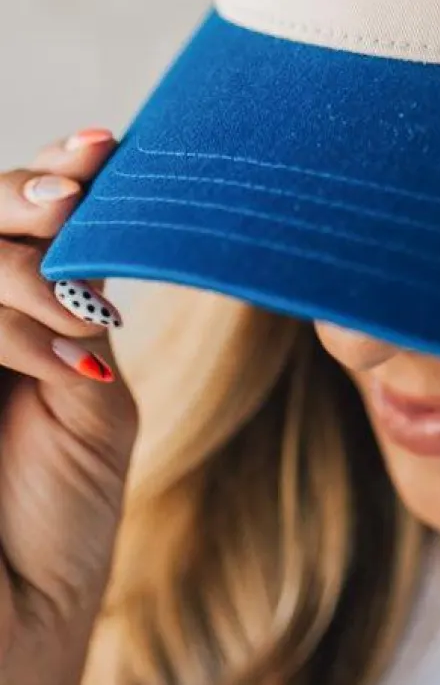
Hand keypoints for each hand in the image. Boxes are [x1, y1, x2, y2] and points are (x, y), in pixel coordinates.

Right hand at [0, 130, 138, 684]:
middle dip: (27, 196)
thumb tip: (93, 223)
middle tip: (73, 200)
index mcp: (10, 309)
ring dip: (24, 272)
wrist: (18, 625)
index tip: (101, 145)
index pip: (18, 211)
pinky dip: (6, 326)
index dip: (51, 169)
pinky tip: (63, 354)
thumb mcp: (88, 396)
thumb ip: (79, 309)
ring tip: (80, 318)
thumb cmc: (55, 518)